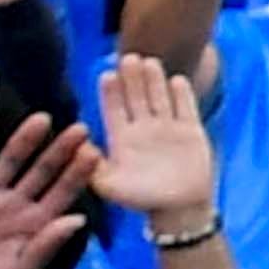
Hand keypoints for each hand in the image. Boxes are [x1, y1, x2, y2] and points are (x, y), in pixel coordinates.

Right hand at [0, 112, 93, 268]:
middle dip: (59, 151)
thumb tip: (79, 219)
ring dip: (23, 142)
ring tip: (41, 119)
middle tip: (80, 128)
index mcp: (34, 225)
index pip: (62, 193)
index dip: (77, 173)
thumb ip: (48, 243)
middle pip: (40, 172)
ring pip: (7, 164)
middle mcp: (13, 207)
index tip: (94, 152)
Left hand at [85, 48, 218, 229]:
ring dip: (154, 80)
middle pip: (136, 97)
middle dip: (132, 78)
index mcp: (122, 139)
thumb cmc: (143, 200)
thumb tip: (78, 143)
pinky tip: (177, 80)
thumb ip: (93, 167)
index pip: (114, 109)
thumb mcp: (110, 187)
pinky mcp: (190, 131)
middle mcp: (143, 128)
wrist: (180, 210)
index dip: (111, 92)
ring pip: (159, 97)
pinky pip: (186, 108)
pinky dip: (182, 95)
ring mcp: (168, 128)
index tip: (107, 75)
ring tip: (149, 62)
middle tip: (127, 58)